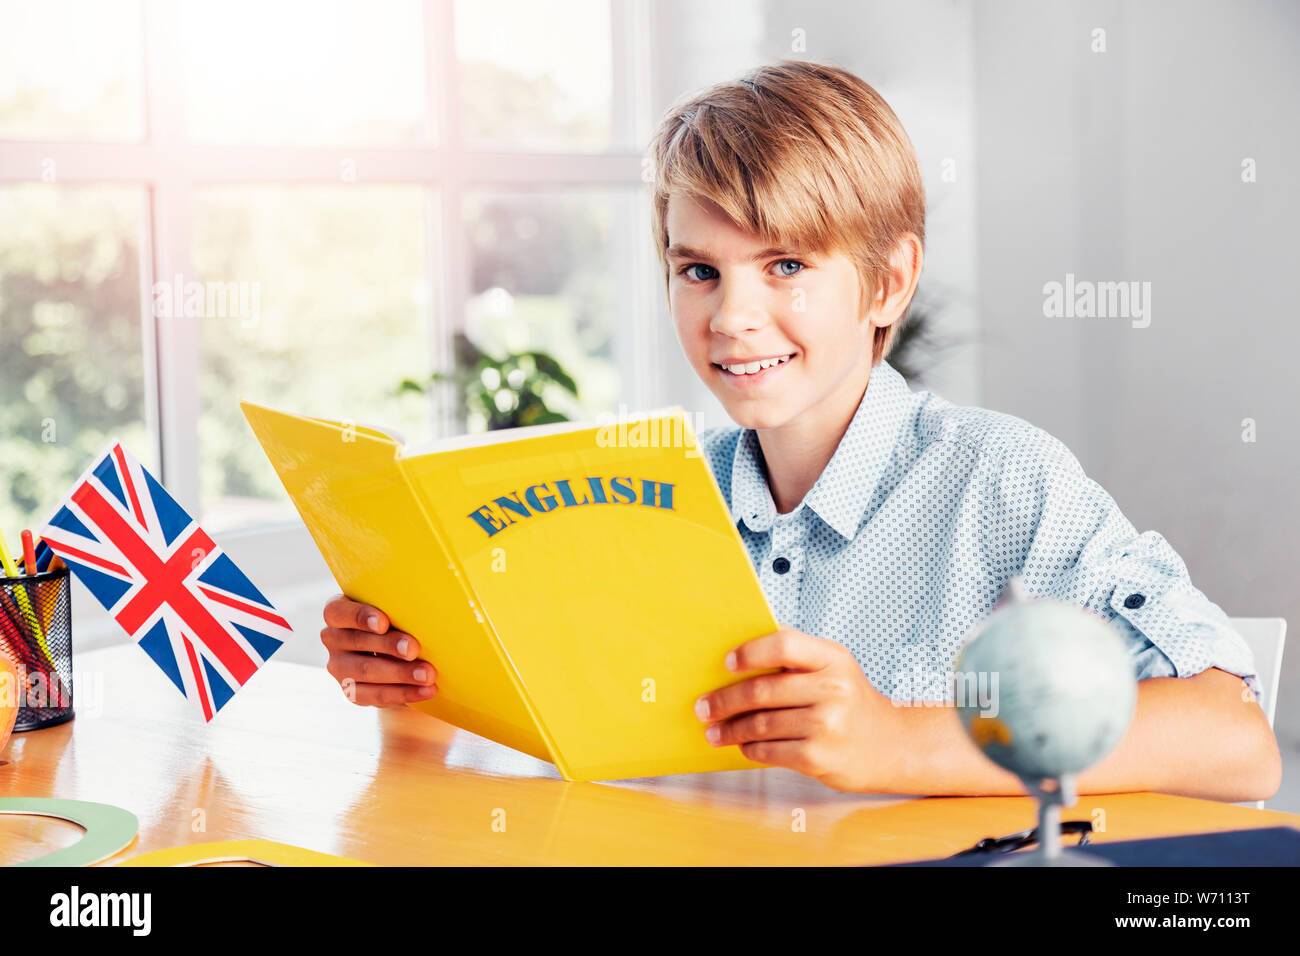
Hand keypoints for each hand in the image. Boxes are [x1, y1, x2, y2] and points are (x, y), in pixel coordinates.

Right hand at [320, 594, 437, 706]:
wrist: (400, 653)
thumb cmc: (398, 618)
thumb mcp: (396, 608)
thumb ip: (402, 605)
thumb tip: (430, 608)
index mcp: (338, 612)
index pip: (338, 612)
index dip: (359, 617)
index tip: (384, 623)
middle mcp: (333, 638)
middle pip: (356, 642)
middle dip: (388, 646)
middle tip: (414, 649)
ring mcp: (340, 667)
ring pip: (366, 672)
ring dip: (400, 674)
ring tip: (428, 675)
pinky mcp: (352, 692)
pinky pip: (375, 696)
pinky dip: (404, 693)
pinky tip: (425, 690)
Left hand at [694, 626, 900, 791]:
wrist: (891, 746)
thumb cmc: (852, 702)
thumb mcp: (834, 666)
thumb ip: (796, 652)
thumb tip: (743, 640)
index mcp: (832, 658)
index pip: (784, 644)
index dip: (750, 652)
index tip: (726, 663)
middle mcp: (832, 689)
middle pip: (763, 690)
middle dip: (725, 699)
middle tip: (703, 706)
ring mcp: (827, 725)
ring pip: (761, 724)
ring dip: (730, 729)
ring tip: (714, 731)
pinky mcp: (819, 757)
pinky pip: (770, 751)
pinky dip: (749, 748)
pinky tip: (742, 746)